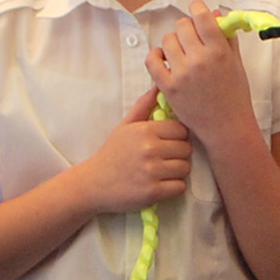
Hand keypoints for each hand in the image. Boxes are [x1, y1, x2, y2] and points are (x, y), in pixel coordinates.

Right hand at [75, 89, 191, 212]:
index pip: (182, 130)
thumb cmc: (112, 153)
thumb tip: (158, 87)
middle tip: (166, 160)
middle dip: (179, 155)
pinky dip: (173, 188)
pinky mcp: (153, 192)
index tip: (168, 144)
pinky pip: (180, 187)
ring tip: (163, 172)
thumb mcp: (124, 126)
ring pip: (185, 168)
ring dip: (178, 172)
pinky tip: (161, 185)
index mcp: (145, 130)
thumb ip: (143, 106)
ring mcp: (151, 171)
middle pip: (187, 149)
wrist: (93, 183)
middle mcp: (149, 149)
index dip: (178, 137)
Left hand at [148, 2, 257, 151]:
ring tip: (180, 52)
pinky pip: (152, 60)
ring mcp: (182, 74)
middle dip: (187, 28)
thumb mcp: (237, 64)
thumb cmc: (235, 96)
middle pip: (182, 26)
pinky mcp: (168, 87)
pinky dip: (156, 55)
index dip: (197, 8)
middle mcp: (200, 60)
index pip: (202, 16)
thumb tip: (216, 14)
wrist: (227, 128)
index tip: (197, 11)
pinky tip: (164, 58)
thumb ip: (227, 37)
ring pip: (167, 40)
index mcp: (219, 51)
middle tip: (191, 38)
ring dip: (173, 42)